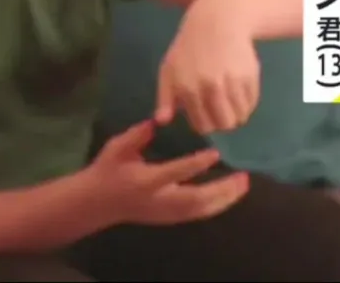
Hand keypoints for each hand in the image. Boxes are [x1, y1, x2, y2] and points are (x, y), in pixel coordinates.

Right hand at [88, 120, 249, 225]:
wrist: (96, 203)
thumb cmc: (107, 171)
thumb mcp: (116, 148)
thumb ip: (137, 135)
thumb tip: (159, 120)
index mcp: (145, 180)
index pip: (175, 173)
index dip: (196, 164)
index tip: (215, 153)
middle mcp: (159, 199)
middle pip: (196, 198)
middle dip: (222, 189)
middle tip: (243, 177)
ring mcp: (165, 213)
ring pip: (201, 209)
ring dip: (225, 199)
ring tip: (242, 185)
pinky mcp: (169, 219)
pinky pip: (198, 214)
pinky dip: (216, 206)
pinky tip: (229, 196)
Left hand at [155, 2, 260, 133]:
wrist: (217, 21)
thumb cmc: (188, 48)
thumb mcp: (169, 70)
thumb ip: (165, 98)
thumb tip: (162, 122)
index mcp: (188, 88)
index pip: (203, 125)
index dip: (205, 124)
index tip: (205, 116)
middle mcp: (211, 87)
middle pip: (225, 124)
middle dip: (222, 122)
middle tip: (219, 110)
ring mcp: (232, 82)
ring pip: (241, 116)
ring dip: (236, 113)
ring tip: (229, 99)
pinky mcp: (250, 76)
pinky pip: (252, 103)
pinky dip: (247, 102)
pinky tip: (238, 89)